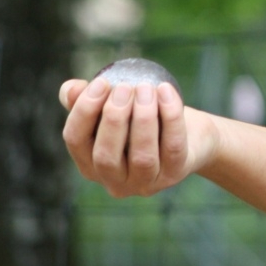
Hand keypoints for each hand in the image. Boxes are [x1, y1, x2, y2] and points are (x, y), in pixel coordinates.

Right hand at [60, 77, 217, 197]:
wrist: (194, 136)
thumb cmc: (146, 120)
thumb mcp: (117, 109)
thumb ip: (89, 100)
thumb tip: (70, 88)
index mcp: (91, 164)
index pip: (76, 141)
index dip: (83, 111)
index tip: (101, 82)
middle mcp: (115, 181)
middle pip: (105, 155)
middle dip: (114, 118)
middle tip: (125, 87)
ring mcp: (146, 182)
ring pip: (141, 156)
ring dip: (143, 119)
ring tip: (146, 88)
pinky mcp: (175, 173)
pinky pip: (173, 146)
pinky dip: (170, 117)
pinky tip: (167, 92)